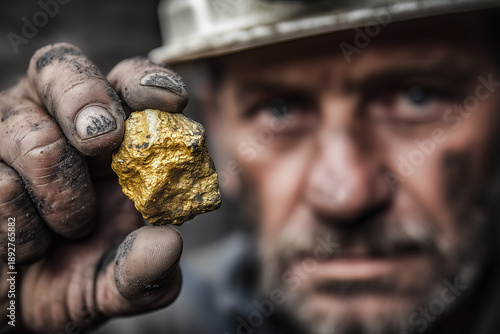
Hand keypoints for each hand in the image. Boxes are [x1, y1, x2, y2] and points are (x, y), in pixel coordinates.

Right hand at [0, 43, 187, 332]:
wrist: (21, 306)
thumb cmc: (81, 277)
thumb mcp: (121, 286)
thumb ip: (148, 273)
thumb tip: (168, 245)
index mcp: (113, 137)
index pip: (128, 82)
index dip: (148, 81)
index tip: (171, 101)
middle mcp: (59, 123)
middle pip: (61, 72)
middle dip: (86, 104)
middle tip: (101, 141)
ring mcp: (9, 140)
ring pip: (33, 140)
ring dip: (58, 198)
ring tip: (69, 230)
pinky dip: (19, 227)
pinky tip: (29, 245)